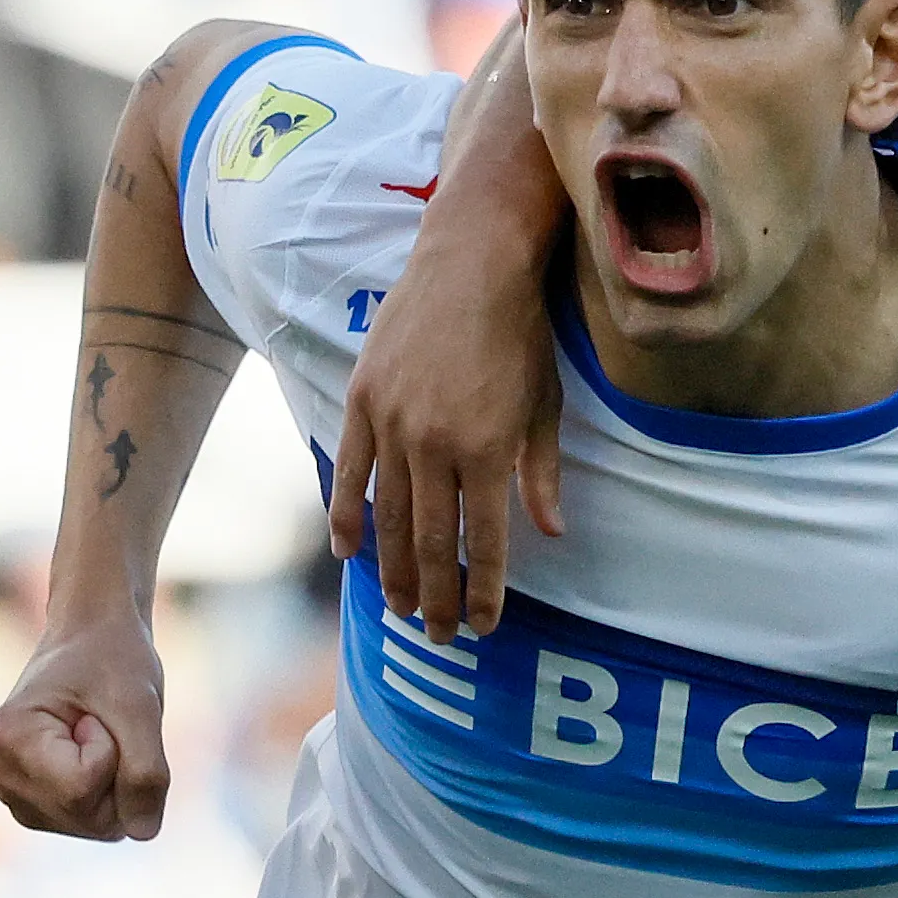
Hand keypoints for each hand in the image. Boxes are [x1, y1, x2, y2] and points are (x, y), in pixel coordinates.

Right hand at [0, 618, 169, 838]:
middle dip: (119, 774)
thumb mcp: (140, 707)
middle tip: (103, 724)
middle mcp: (1, 771)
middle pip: (88, 817)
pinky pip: (94, 823)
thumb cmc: (113, 660)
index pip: (82, 789)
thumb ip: (145, 772)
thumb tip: (142, 834)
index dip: (113, 753)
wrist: (94, 638)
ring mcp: (14, 792)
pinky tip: (93, 755)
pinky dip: (110, 793)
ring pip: (94, 826)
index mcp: (11, 738)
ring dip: (116, 784)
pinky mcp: (36, 804)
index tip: (97, 713)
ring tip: (97, 736)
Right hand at [328, 235, 564, 643]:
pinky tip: (348, 553)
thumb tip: (550, 532)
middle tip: (440, 636)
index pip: (487, 541)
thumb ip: (541, 472)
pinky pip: (350, 471)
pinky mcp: (362, 401)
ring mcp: (393, 423)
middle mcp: (436, 443)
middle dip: (438, 596)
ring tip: (400, 606)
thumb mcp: (546, 403)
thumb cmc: (521, 332)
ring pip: (388, 516)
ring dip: (394, 568)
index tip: (485, 627)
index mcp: (489, 449)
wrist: (471, 261)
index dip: (487, 591)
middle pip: (432, 541)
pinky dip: (347, 516)